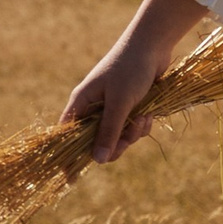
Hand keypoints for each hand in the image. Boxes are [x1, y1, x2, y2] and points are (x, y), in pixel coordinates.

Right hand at [61, 0, 208, 170]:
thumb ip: (108, 131)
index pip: (68, 136)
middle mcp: (94, 107)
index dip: (69, 156)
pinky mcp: (131, 106)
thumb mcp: (119, 102)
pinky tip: (151, 111)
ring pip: (119, 137)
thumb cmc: (131, 68)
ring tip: (143, 115)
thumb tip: (97, 161)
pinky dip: (143, 124)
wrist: (154, 44)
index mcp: (82, 103)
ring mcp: (113, 107)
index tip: (70, 178)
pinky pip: (133, 128)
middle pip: (98, 142)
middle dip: (117, 143)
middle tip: (130, 134)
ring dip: (134, 132)